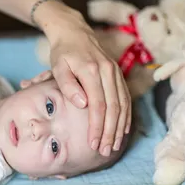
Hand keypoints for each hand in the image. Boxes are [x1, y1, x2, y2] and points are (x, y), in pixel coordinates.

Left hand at [33, 2, 131, 156]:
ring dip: (119, 127)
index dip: (96, 127)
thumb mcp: (58, 66)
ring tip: (115, 146)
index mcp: (92, 70)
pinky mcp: (118, 75)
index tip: (93, 143)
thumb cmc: (63, 53)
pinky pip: (126, 98)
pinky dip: (126, 116)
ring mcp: (116, 73)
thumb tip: (82, 105)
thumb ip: (68, 85)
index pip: (97, 105)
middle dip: (109, 132)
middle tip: (105, 151)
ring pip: (123, 105)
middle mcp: (108, 71)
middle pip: (113, 108)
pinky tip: (123, 130)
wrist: (75, 33)